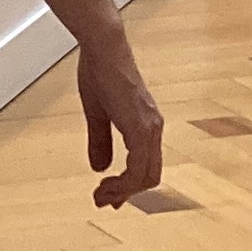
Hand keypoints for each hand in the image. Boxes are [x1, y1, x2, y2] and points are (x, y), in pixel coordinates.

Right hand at [77, 30, 161, 208]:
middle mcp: (153, 129)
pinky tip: (105, 183)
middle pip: (149, 177)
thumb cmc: (100, 72)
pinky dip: (123, 182)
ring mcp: (149, 128)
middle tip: (103, 201)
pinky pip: (138, 167)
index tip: (107, 195)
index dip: (128, 186)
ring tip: (101, 196)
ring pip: (145, 176)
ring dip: (123, 191)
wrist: (104, 49)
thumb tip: (100, 168)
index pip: (145, 168)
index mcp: (146, 126)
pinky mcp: (141, 127)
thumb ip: (100, 141)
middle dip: (125, 194)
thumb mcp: (98, 113)